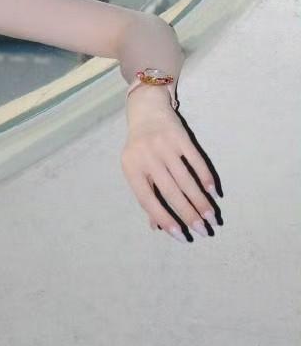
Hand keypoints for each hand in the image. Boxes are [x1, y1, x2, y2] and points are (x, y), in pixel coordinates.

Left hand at [120, 91, 222, 242]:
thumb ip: (147, 195)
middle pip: (171, 192)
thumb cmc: (140, 147)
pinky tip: (213, 192)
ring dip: (201, 200)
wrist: (146, 110)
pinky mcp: (180, 136)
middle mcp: (146, 157)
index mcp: (131, 168)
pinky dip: (205, 177)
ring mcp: (164, 145)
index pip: (147, 200)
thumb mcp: (136, 169)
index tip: (181, 235)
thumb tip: (158, 227)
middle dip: (189, 214)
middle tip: (204, 231)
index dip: (164, 219)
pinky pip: (196, 161)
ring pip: (186, 179)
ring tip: (211, 217)